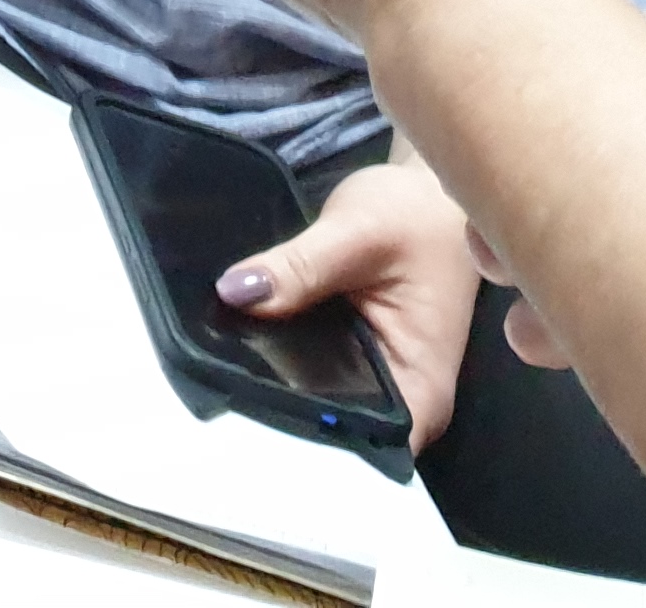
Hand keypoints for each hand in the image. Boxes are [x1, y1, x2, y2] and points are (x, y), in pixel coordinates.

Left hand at [218, 160, 477, 446]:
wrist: (432, 195)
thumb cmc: (417, 215)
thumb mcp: (357, 233)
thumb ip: (300, 267)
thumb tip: (236, 293)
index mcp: (421, 392)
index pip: (361, 450)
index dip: (301, 437)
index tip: (242, 412)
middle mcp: (404, 403)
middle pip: (330, 430)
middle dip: (273, 405)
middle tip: (213, 373)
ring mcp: (377, 385)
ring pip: (312, 400)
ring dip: (269, 377)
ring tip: (215, 356)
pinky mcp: (352, 362)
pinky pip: (307, 371)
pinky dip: (276, 355)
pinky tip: (236, 338)